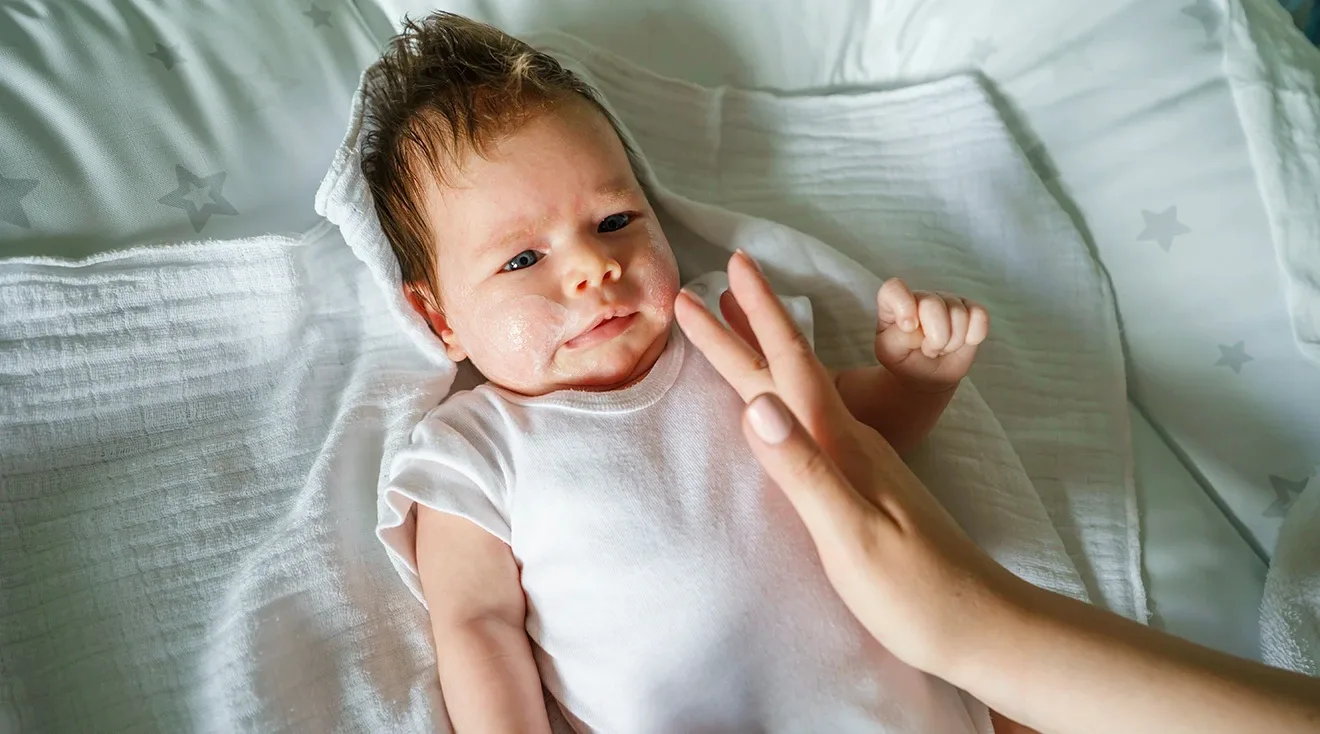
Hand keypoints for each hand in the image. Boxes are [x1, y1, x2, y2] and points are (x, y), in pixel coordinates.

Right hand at [674, 250, 1017, 675]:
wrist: (982, 624)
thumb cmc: (916, 591)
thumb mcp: (852, 535)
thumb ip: (805, 470)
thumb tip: (755, 403)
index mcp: (844, 445)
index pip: (787, 369)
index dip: (751, 322)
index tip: (719, 273)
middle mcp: (853, 441)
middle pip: (790, 369)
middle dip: (749, 324)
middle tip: (714, 281)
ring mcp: (862, 459)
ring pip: (801, 388)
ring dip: (766, 351)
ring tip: (739, 321)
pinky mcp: (864, 482)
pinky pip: (812, 416)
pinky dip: (785, 391)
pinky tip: (782, 399)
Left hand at [874, 279, 987, 391]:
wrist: (928, 377)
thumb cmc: (905, 361)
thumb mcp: (891, 354)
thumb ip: (897, 339)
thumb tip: (916, 327)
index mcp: (894, 305)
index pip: (894, 289)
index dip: (903, 305)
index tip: (909, 327)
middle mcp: (922, 298)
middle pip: (933, 303)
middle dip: (935, 336)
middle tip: (929, 350)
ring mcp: (947, 302)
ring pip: (959, 313)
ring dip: (952, 342)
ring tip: (942, 349)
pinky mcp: (971, 311)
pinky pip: (980, 315)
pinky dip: (974, 335)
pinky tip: (964, 342)